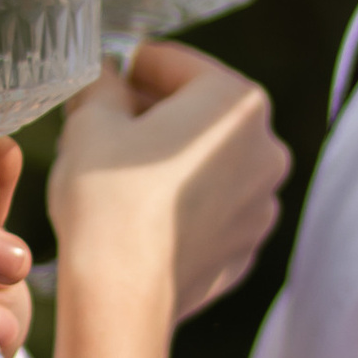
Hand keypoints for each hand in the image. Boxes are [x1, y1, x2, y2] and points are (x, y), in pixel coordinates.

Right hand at [49, 43, 289, 321]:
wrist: (121, 293)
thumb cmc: (108, 198)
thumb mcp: (91, 120)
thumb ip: (103, 84)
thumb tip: (106, 76)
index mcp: (236, 103)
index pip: (176, 64)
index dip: (132, 64)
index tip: (107, 73)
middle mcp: (266, 148)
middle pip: (199, 113)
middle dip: (153, 113)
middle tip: (104, 122)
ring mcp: (262, 203)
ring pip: (209, 162)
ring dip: (170, 159)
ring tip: (119, 173)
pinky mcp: (245, 246)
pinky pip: (211, 208)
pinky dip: (183, 203)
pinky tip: (141, 214)